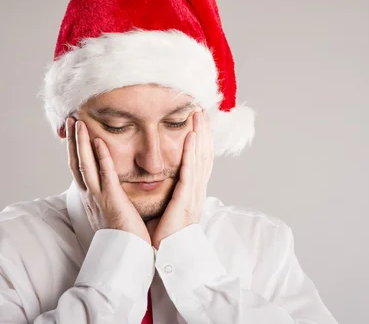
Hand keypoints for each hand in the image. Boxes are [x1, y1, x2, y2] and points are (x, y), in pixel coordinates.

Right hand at [66, 117, 150, 244]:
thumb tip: (111, 187)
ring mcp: (98, 198)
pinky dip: (101, 158)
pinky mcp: (111, 201)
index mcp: (91, 197)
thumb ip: (110, 196)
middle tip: (71, 119)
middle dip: (73, 141)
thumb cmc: (124, 235)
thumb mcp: (112, 211)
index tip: (74, 132)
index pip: (79, 168)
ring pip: (85, 165)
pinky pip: (105, 176)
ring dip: (81, 143)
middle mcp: (90, 196)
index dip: (75, 149)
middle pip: (76, 162)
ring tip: (79, 123)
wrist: (125, 255)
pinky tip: (99, 141)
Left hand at [148, 109, 212, 248]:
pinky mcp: (185, 200)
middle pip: (204, 155)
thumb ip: (171, 193)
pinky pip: (189, 172)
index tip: (198, 122)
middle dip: (204, 132)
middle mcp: (196, 191)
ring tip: (198, 115)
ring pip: (200, 159)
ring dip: (200, 135)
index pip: (199, 160)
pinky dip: (191, 153)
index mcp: (192, 193)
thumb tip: (166, 182)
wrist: (167, 257)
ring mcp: (193, 195)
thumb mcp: (169, 209)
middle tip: (201, 110)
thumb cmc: (165, 236)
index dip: (201, 140)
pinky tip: (192, 137)